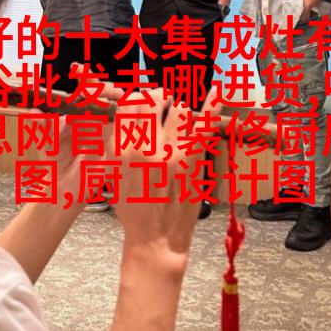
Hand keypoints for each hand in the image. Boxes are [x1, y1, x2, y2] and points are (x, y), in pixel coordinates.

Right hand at [112, 89, 205, 265]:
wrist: (155, 239)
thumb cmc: (134, 209)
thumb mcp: (113, 175)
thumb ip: (116, 144)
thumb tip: (124, 117)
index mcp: (122, 148)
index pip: (130, 104)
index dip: (139, 95)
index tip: (145, 97)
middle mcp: (145, 146)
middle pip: (154, 99)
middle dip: (160, 94)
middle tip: (165, 98)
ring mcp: (171, 152)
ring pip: (179, 108)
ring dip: (182, 104)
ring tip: (182, 108)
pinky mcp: (193, 160)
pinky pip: (204, 124)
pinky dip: (212, 105)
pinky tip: (218, 91)